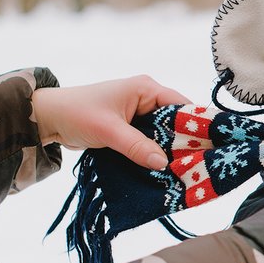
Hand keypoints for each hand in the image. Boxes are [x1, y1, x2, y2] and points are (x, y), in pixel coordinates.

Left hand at [32, 75, 190, 169]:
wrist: (50, 118)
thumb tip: (164, 164)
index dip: (198, 126)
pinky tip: (166, 172)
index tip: (213, 147)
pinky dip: (157, 155)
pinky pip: (152, 143)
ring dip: (171, 153)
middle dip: (186, 144)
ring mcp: (140, 116)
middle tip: (202, 166)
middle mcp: (148, 100)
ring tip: (188, 172)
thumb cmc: (77, 114)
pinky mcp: (132, 130)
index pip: (182, 106)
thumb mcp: (109, 130)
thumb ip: (137, 146)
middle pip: (177, 123)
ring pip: (165, 136)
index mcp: (146, 89)